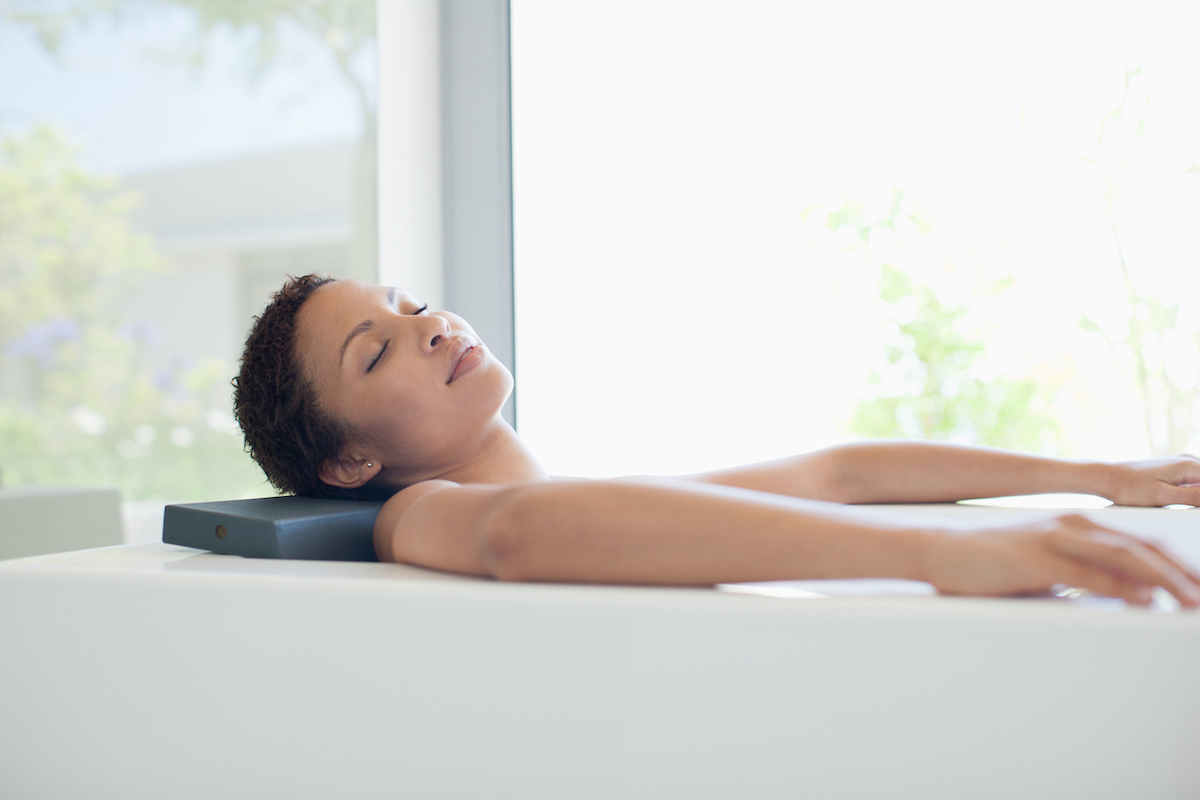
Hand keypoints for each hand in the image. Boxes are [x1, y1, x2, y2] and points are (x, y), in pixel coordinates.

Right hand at [925, 513, 1199, 606]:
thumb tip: (1125, 595)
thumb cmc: (991, 565)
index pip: (1142, 545)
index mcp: (1078, 527)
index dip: (1177, 567)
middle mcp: (1073, 526)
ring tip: (1189, 601)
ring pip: (1125, 557)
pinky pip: (1087, 572)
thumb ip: (1084, 578)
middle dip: (1181, 574)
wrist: (942, 552)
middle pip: (1144, 548)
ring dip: (1164, 581)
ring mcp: (1055, 538)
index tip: (1198, 588)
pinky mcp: (1037, 556)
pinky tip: (1142, 599)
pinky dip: (1120, 586)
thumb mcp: (1046, 570)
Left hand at [1101, 454, 1199, 506]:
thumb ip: (1194, 497)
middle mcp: (1188, 460)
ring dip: (1197, 496)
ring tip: (1174, 501)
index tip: (1196, 507)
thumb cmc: (1129, 487)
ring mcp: (1181, 463)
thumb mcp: (1163, 497)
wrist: (1106, 477)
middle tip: (1184, 505)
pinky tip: (1187, 502)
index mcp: (1189, 465)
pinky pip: (1194, 480)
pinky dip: (1194, 491)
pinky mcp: (1174, 469)